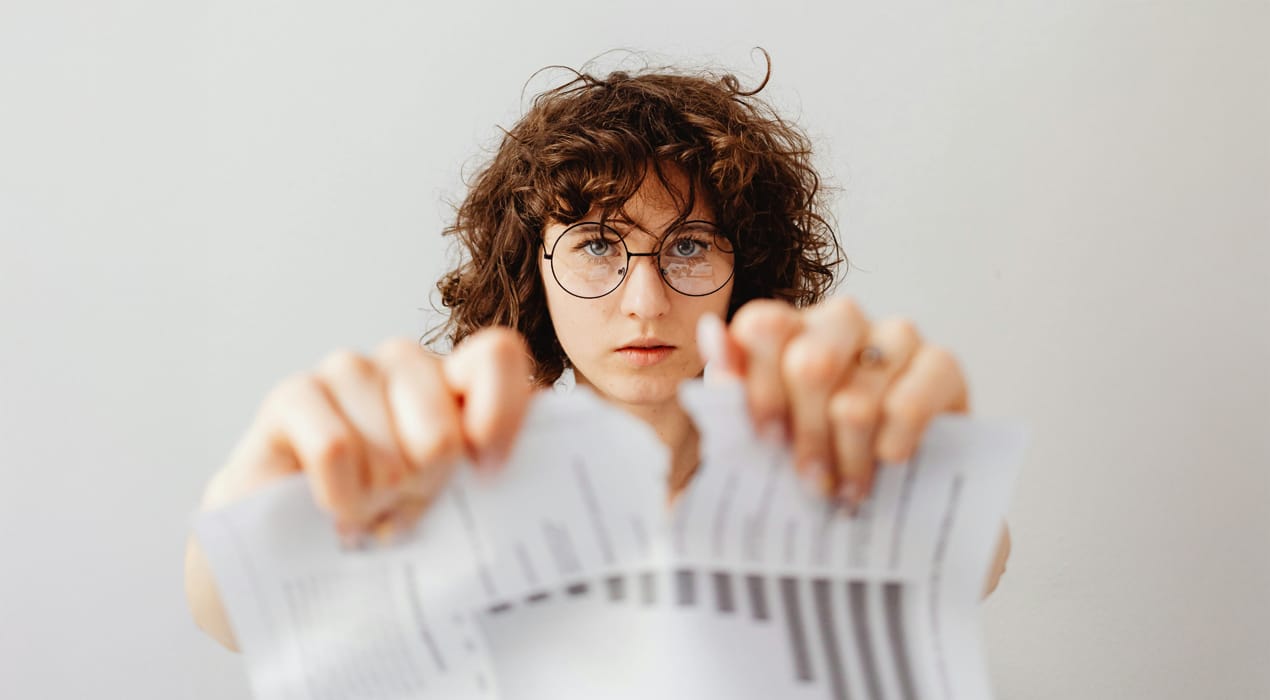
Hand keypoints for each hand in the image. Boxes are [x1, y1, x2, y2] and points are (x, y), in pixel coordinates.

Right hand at [199, 327, 534, 541]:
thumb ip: (490, 473)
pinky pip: (334, 450)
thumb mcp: (454, 501)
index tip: (487, 474)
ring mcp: (347, 371)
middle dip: (423, 490)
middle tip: (404, 511)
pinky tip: (334, 512)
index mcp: (455, 380)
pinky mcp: (292, 395)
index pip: (497, 356)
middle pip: (441, 432)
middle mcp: (403, 363)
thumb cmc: (385, 517)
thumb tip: (519, 473)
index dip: (501, 415)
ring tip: (366, 514)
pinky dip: (339, 497)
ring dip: (377, 501)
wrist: (294, 551)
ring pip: (387, 450)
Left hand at [698, 297, 968, 509]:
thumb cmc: (810, 451)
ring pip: (858, 398)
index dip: (761, 390)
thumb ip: (729, 387)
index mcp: (787, 327)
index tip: (768, 441)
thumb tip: (712, 331)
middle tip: (810, 482)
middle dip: (807, 436)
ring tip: (846, 489)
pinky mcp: (941, 365)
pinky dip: (894, 441)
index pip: (762, 328)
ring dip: (848, 456)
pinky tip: (888, 462)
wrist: (885, 486)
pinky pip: (913, 401)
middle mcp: (839, 320)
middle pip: (811, 364)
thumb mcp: (757, 431)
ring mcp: (894, 336)